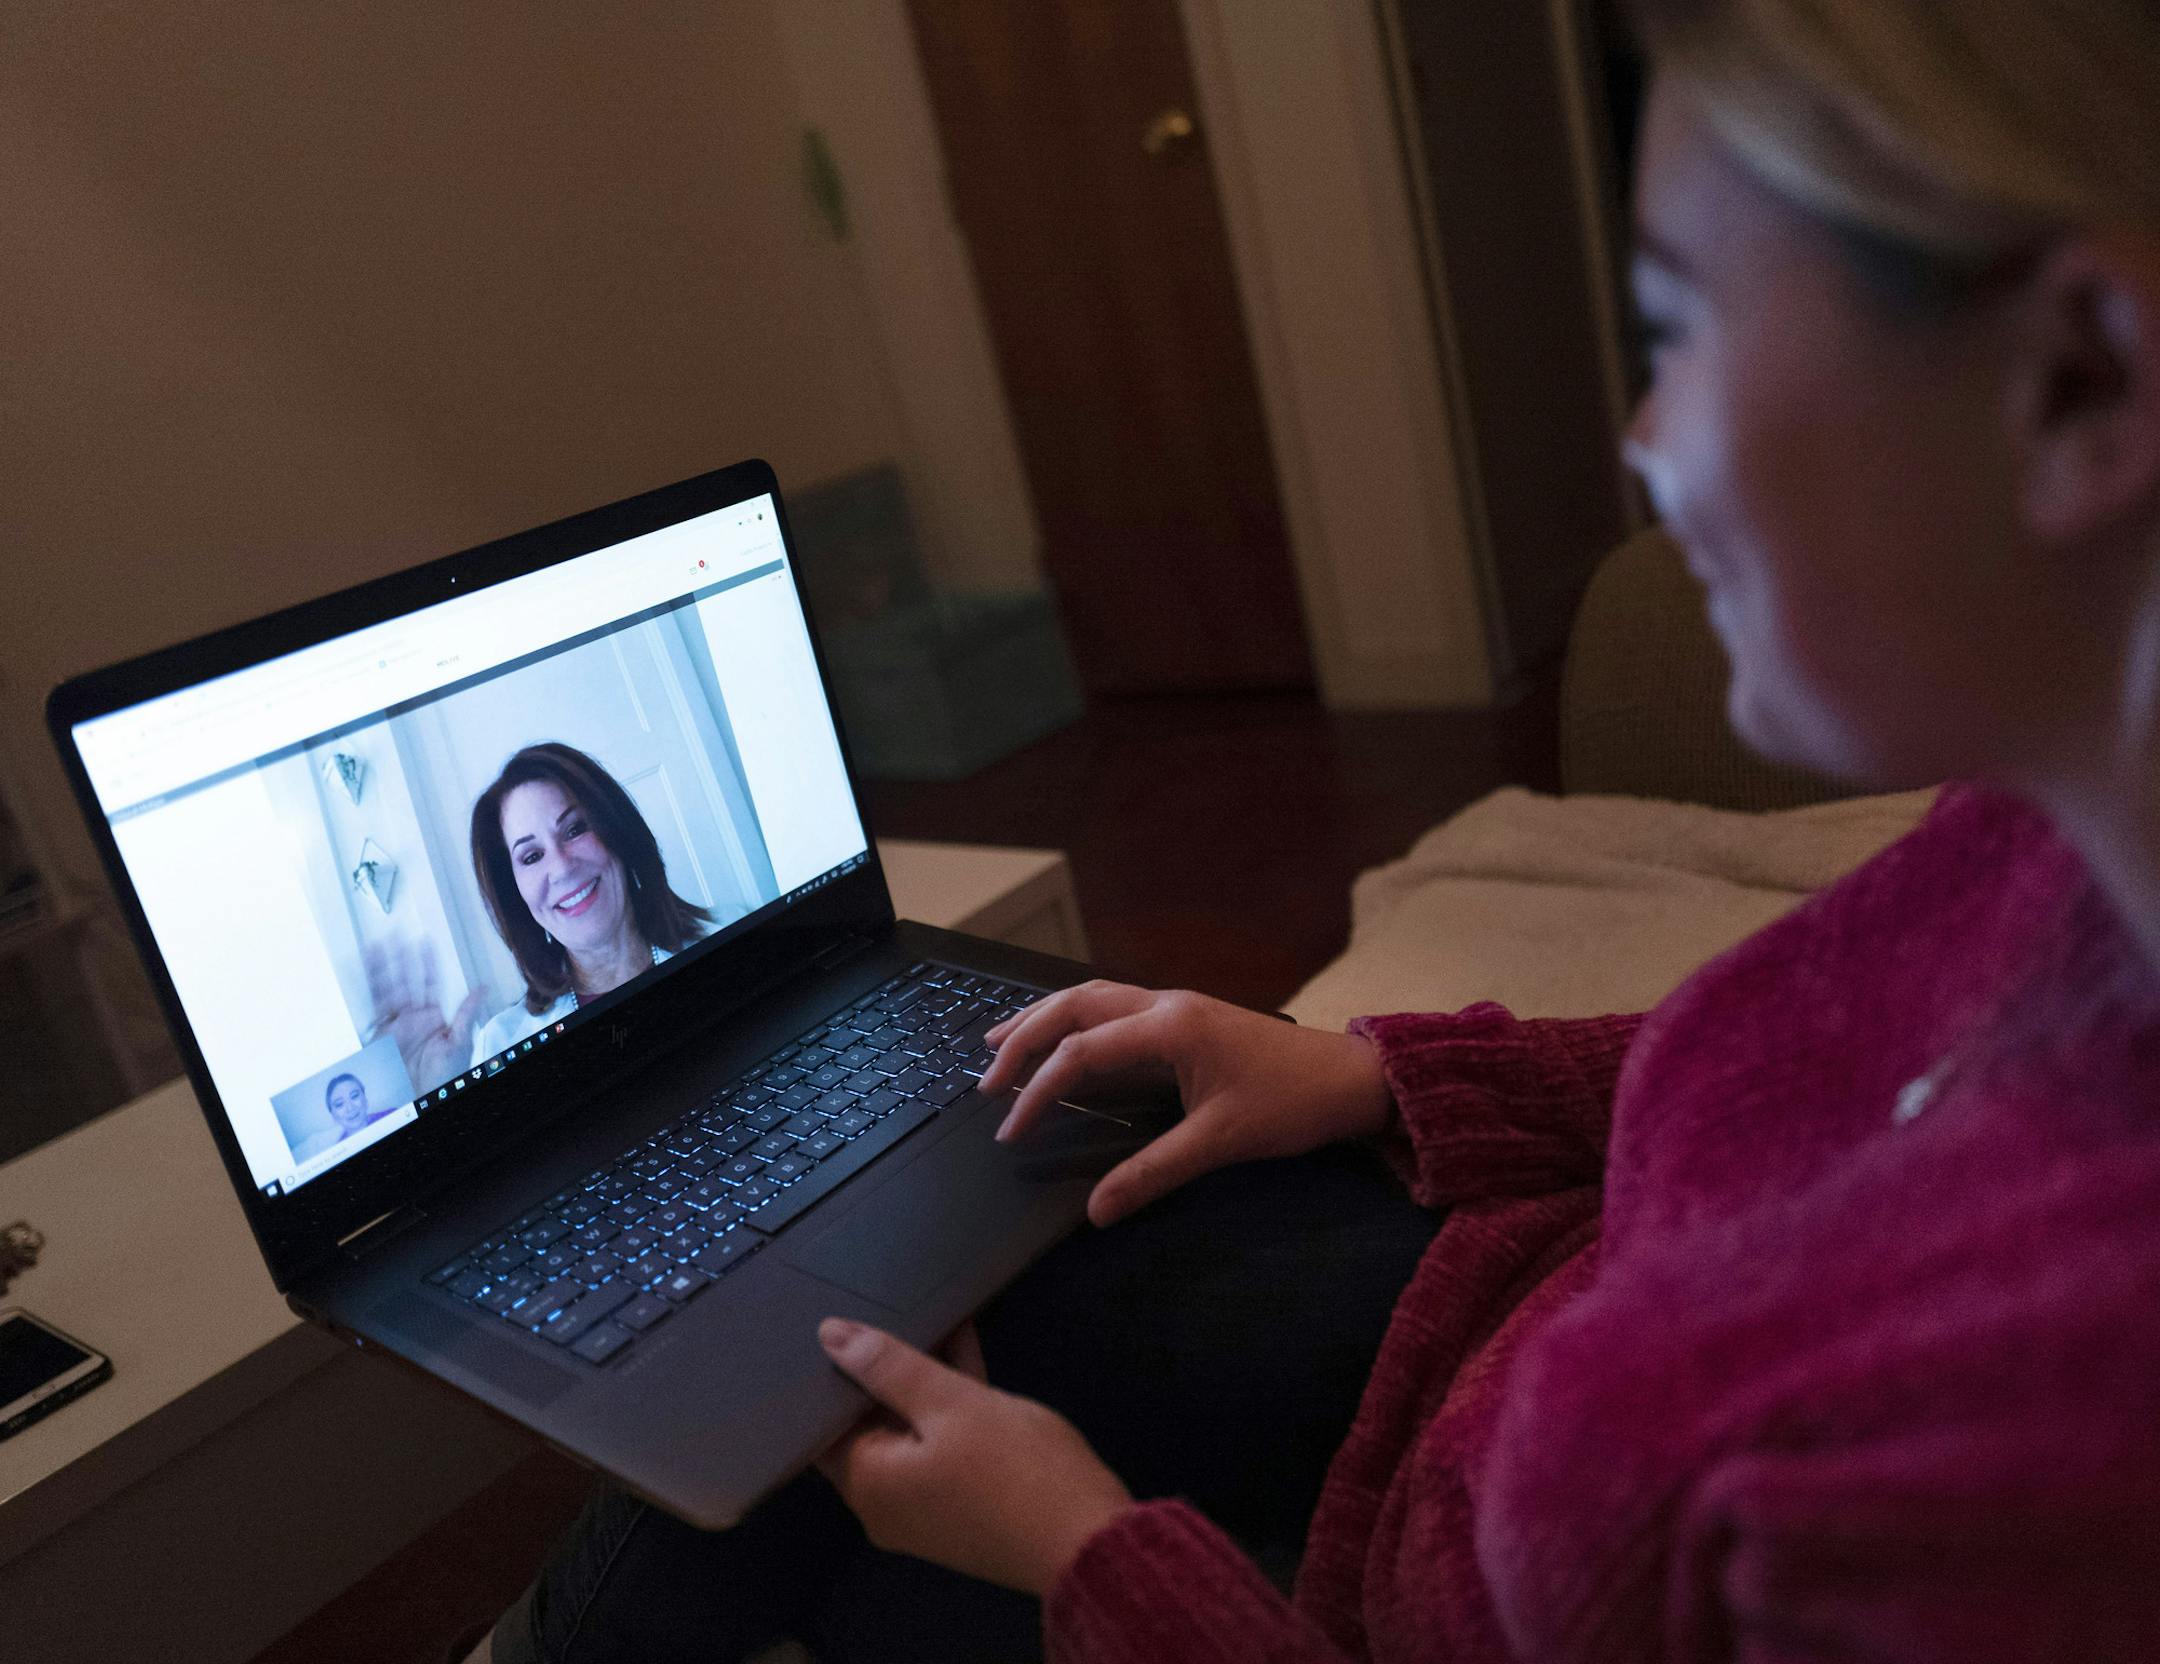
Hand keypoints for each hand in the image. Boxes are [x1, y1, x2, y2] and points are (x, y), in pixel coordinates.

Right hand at [364, 938, 488, 1095]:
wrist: (420, 1096)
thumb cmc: (443, 1077)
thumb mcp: (461, 1043)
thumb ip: (467, 1013)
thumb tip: (482, 987)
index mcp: (432, 1016)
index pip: (430, 983)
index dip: (428, 963)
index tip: (425, 941)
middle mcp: (412, 1016)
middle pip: (405, 979)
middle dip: (401, 957)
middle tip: (397, 932)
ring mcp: (394, 1023)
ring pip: (387, 987)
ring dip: (382, 966)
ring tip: (377, 943)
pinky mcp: (380, 1032)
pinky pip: (372, 1006)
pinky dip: (366, 988)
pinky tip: (362, 970)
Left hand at [814, 1317, 1133, 1595]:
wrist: (1090, 1542)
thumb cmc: (1016, 1469)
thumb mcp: (952, 1403)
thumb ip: (890, 1366)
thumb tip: (830, 1335)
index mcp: (869, 1484)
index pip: (822, 1423)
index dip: (828, 1373)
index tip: (836, 1324)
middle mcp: (885, 1505)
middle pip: (867, 1425)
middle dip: (882, 1369)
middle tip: (885, 1308)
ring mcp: (925, 1509)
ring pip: (910, 1430)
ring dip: (923, 1380)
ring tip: (932, 1315)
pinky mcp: (961, 1505)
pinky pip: (940, 1445)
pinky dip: (950, 1405)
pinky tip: (964, 1349)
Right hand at [978, 982, 1394, 1226]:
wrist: (1353, 1079)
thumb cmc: (1294, 1104)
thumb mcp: (1220, 1143)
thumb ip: (1153, 1173)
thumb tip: (1098, 1210)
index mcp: (1170, 1027)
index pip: (1081, 1052)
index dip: (1038, 1091)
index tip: (1010, 1128)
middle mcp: (1165, 1005)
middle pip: (1073, 1005)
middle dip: (1023, 1036)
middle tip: (985, 1075)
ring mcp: (1175, 1007)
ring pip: (1091, 998)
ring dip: (1044, 1019)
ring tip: (999, 1043)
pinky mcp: (1186, 1019)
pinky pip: (1114, 1008)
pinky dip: (1076, 1022)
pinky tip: (1063, 1042)